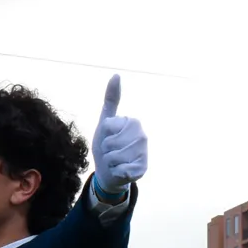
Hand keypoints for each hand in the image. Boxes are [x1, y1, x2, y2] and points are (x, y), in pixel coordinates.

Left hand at [90, 75, 147, 197]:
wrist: (109, 171)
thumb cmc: (106, 145)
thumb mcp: (105, 121)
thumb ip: (110, 99)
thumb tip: (116, 74)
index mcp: (133, 122)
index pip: (108, 128)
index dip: (103, 135)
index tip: (108, 137)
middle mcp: (142, 136)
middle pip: (112, 144)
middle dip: (106, 150)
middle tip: (111, 151)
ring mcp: (144, 153)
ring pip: (116, 158)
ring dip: (110, 162)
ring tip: (115, 161)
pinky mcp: (143, 169)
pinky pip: (121, 170)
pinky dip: (116, 172)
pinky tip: (120, 171)